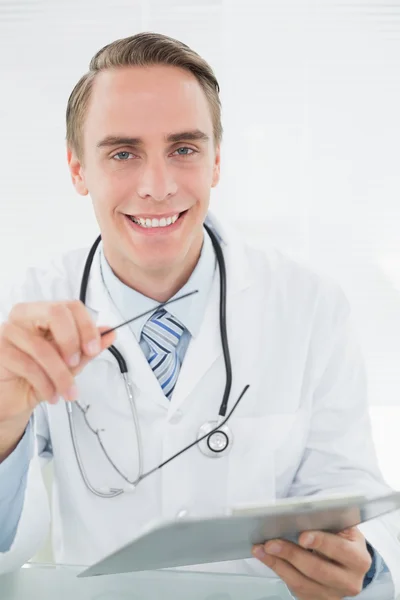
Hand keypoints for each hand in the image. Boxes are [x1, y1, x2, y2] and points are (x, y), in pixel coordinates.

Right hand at [0, 300, 115, 425]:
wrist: (12, 400)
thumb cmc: (38, 377)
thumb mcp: (69, 363)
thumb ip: (88, 347)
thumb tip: (110, 332)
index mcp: (43, 313)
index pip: (70, 306)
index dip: (86, 326)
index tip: (93, 349)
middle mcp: (24, 317)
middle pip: (55, 313)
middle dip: (72, 340)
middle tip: (77, 363)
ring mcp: (8, 332)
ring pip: (43, 348)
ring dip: (62, 375)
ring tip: (69, 393)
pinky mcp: (0, 352)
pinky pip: (29, 367)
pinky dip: (46, 385)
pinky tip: (52, 396)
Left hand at [252, 527, 371, 598]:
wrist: (348, 564)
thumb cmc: (341, 540)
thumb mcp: (342, 529)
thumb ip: (327, 522)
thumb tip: (299, 513)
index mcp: (358, 559)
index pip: (340, 550)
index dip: (321, 542)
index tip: (303, 536)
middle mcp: (349, 581)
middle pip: (317, 569)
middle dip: (291, 554)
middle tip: (271, 543)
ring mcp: (333, 595)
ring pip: (302, 582)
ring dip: (278, 564)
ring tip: (262, 549)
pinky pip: (295, 588)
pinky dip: (278, 570)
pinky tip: (266, 558)